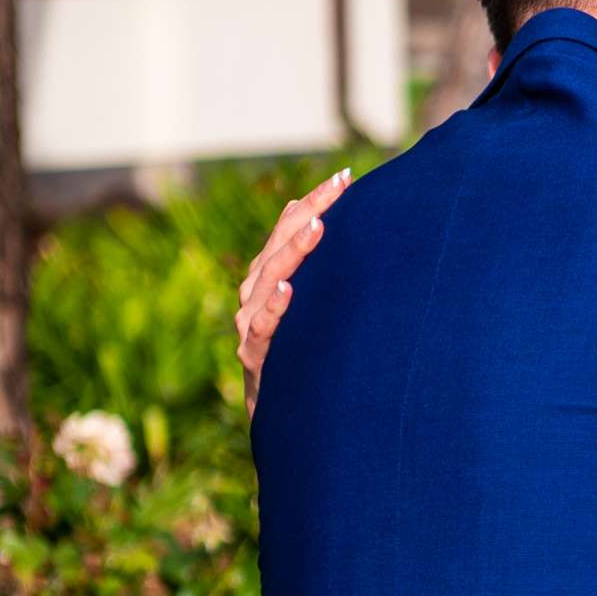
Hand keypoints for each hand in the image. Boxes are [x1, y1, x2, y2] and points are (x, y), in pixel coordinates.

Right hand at [236, 167, 351, 418]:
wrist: (285, 416)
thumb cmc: (302, 353)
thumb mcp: (309, 308)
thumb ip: (310, 267)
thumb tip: (316, 214)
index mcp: (268, 277)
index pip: (288, 229)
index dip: (314, 202)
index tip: (345, 179)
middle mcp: (254, 294)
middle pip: (279, 245)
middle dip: (309, 213)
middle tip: (338, 189)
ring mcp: (251, 324)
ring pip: (267, 278)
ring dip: (293, 251)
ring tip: (318, 226)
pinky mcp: (254, 355)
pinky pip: (263, 327)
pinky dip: (274, 307)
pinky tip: (288, 289)